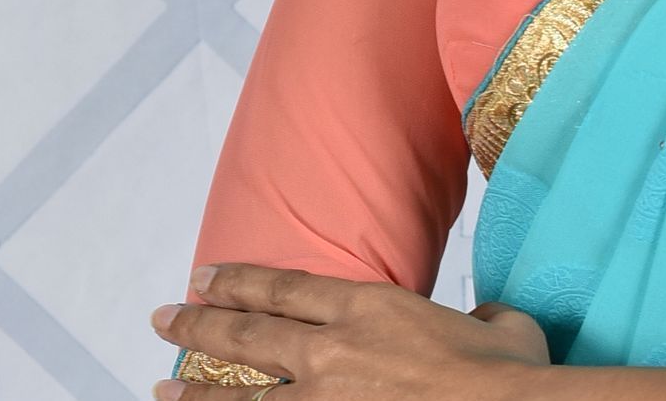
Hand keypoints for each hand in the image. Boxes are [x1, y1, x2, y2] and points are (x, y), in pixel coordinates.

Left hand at [149, 264, 548, 399]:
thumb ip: (478, 319)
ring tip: (159, 388)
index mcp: (370, 309)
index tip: (205, 277)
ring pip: (238, 398)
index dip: (239, 280)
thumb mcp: (500, 326)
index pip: (285, 288)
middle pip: (247, 335)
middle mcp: (332, 352)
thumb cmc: (507, 373)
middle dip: (197, 326)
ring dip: (193, 393)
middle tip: (162, 319)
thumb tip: (483, 324)